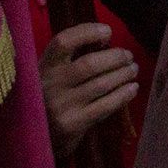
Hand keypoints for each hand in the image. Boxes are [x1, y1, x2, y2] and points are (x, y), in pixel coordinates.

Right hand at [40, 22, 137, 159]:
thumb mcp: (51, 73)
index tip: (107, 31)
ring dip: (123, 74)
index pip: (64, 41)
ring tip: (133, 70)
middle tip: (128, 56)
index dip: (88, 32)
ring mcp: (61, 106)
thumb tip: (105, 36)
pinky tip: (133, 88)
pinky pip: (105, 106)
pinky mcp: (72, 125)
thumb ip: (70, 56)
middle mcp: (50, 84)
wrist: (35, 136)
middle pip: (90, 64)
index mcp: (44, 65)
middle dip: (116, 57)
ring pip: (101, 84)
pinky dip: (123, 95)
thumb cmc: (50, 96)